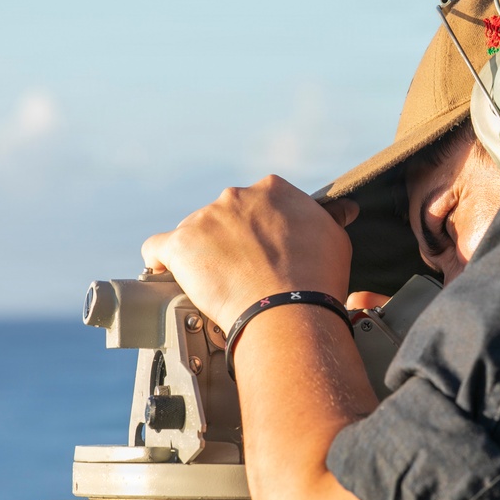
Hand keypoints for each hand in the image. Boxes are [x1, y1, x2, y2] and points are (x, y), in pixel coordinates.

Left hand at [141, 175, 358, 330]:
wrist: (290, 309)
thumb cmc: (317, 278)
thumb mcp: (334, 239)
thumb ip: (327, 219)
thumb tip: (342, 209)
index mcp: (273, 190)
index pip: (259, 204)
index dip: (261, 230)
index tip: (266, 251)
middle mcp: (237, 197)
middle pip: (225, 217)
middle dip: (232, 241)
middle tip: (246, 273)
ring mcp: (206, 219)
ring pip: (196, 234)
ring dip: (204, 255)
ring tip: (220, 288)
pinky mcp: (180, 245)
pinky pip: (157, 249)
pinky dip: (161, 262)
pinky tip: (167, 275)